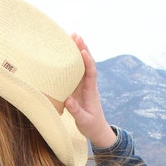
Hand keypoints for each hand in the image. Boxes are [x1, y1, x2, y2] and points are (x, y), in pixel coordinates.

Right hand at [65, 34, 116, 148]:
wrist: (98, 131)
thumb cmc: (91, 126)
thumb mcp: (83, 121)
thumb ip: (76, 111)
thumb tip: (67, 99)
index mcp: (91, 92)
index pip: (91, 73)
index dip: (87, 61)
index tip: (83, 50)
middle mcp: (89, 86)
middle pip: (87, 64)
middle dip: (82, 49)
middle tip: (75, 35)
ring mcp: (85, 87)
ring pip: (82, 66)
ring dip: (78, 52)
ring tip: (71, 38)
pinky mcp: (80, 90)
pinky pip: (77, 73)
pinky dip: (73, 62)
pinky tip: (67, 55)